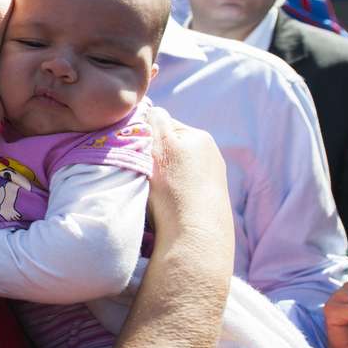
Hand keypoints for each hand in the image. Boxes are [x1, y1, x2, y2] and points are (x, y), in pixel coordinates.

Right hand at [146, 107, 232, 246]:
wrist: (194, 237)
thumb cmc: (173, 188)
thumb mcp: (158, 144)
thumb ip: (155, 120)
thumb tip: (153, 110)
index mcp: (199, 137)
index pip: (164, 125)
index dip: (144, 136)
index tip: (133, 151)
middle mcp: (211, 155)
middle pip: (170, 149)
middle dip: (154, 158)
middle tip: (142, 173)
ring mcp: (213, 181)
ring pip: (175, 170)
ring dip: (162, 177)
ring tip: (153, 194)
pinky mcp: (211, 204)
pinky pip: (183, 191)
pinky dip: (172, 196)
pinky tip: (165, 207)